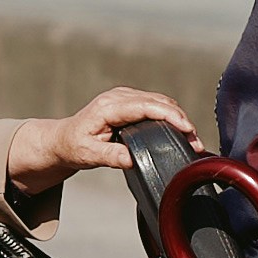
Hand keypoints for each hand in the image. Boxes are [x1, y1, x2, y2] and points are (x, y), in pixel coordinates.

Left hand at [3, 87, 212, 196]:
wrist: (62, 140)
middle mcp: (118, 97)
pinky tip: (178, 130)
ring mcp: (124, 97)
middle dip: (181, 119)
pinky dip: (170, 115)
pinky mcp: (129, 102)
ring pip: (160, 101)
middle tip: (195, 141)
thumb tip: (133, 159)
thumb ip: (111, 157)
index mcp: (109, 107)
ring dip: (178, 117)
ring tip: (191, 138)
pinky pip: (155, 104)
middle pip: (159, 101)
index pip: (147, 106)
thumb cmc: (73, 147)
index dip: (171, 116)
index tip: (187, 129)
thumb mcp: (88, 155)